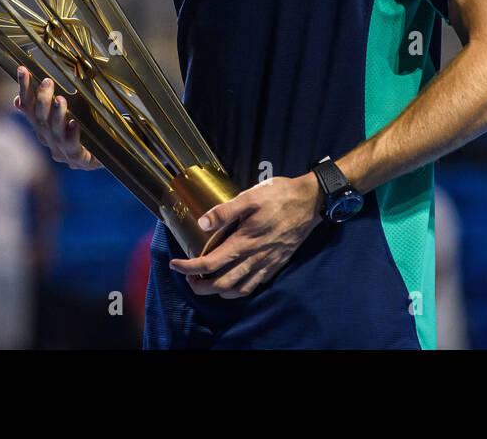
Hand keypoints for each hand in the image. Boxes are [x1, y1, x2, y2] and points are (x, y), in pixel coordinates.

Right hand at [14, 66, 102, 170]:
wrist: (100, 157)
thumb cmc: (80, 133)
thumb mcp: (63, 116)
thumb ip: (48, 104)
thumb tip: (23, 96)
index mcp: (43, 127)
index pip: (29, 106)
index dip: (25, 89)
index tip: (23, 70)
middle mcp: (48, 138)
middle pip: (40, 119)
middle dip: (42, 100)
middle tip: (48, 82)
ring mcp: (61, 150)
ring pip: (55, 132)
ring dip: (56, 114)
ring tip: (60, 99)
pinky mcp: (77, 158)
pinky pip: (73, 146)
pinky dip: (72, 134)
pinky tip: (74, 123)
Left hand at [168, 174, 323, 298]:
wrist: (311, 203)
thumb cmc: (280, 196)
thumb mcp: (250, 196)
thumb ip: (225, 211)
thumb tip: (202, 222)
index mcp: (244, 241)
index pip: (210, 264)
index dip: (188, 267)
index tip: (175, 264)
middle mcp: (255, 258)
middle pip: (220, 285)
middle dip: (199, 285)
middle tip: (188, 276)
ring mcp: (266, 264)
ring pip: (237, 291)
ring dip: (217, 291)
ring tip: (206, 281)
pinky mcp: (276, 265)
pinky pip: (253, 286)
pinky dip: (237, 291)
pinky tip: (232, 282)